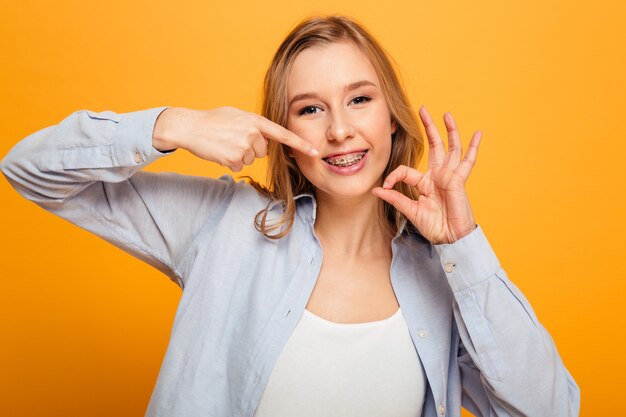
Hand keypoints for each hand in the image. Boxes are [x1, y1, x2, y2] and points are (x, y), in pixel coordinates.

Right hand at [152, 106, 318, 171]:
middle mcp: (253, 132)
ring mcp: (243, 146)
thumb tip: (264, 140)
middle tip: (231, 138)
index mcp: (255, 120)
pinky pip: (238, 166)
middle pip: (262, 150)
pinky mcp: (234, 159)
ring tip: (224, 143)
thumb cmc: (212, 120)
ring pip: (250, 159)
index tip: (315, 152)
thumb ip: (254, 125)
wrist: (189, 126)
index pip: (282, 134)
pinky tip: (219, 151)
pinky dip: (229, 162)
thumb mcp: (237, 115)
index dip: (300, 144)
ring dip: (238, 155)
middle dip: (250, 148)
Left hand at [372, 106, 481, 243]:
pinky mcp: (459, 180)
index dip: (393, 176)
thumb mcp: (410, 210)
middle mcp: (437, 176)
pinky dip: (474, 147)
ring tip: (445, 114)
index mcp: (424, 183)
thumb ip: (394, 198)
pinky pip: (468, 161)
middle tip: (422, 109)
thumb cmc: (433, 226)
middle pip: (434, 146)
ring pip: (451, 148)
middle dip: (428, 127)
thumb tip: (375, 189)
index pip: (405, 170)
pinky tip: (478, 133)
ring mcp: (449, 176)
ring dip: (449, 130)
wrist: (449, 237)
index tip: (384, 186)